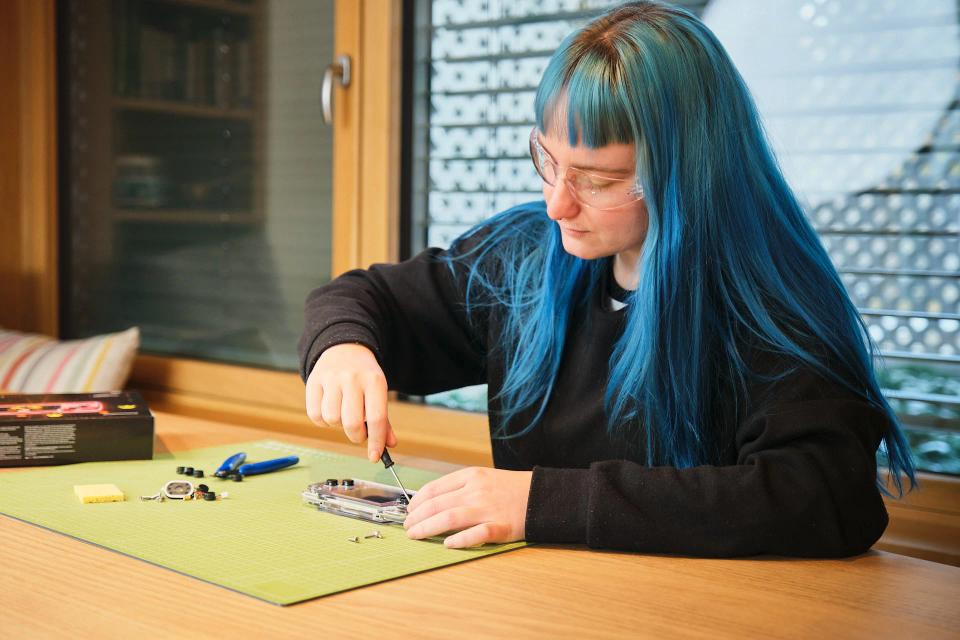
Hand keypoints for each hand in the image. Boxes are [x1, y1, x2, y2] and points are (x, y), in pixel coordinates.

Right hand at [305, 343, 396, 461]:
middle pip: (352, 423)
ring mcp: (331, 378)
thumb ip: (384, 420)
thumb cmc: (365, 376)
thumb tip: (389, 445)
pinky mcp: (314, 380)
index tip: (375, 456)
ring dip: (337, 425)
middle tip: (358, 433)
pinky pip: (315, 414)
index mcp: (375, 381)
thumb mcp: (379, 391)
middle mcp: (352, 378)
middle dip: (356, 436)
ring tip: (343, 414)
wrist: (345, 347)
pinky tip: (330, 410)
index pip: (377, 418)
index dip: (376, 441)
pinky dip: (322, 421)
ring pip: (331, 419)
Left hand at [403, 467, 532, 548]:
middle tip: (407, 527)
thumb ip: (459, 487)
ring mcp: (488, 509)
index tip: (409, 510)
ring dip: (426, 528)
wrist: (542, 495)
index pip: (434, 488)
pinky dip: (459, 540)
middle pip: (437, 505)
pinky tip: (447, 544)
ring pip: (449, 518)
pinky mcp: (500, 527)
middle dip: (416, 517)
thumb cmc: (510, 488)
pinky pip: (476, 535)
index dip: (416, 501)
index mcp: (471, 476)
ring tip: (415, 535)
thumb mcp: (483, 478)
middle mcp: (477, 491)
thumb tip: (430, 501)